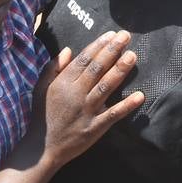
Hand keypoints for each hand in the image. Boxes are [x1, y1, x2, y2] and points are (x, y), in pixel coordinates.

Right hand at [37, 31, 144, 167]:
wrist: (41, 148)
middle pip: (97, 68)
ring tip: (132, 56)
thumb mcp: (41, 88)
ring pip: (106, 86)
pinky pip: (113, 115)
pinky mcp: (95, 128)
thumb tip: (67, 50)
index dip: (99, 46)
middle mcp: (76, 94)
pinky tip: (140, 96)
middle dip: (112, 50)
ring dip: (120, 70)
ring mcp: (86, 111)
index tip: (111, 35)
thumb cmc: (42, 116)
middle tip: (126, 36)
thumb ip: (53, 68)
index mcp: (63, 83)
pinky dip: (126, 106)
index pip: (84, 59)